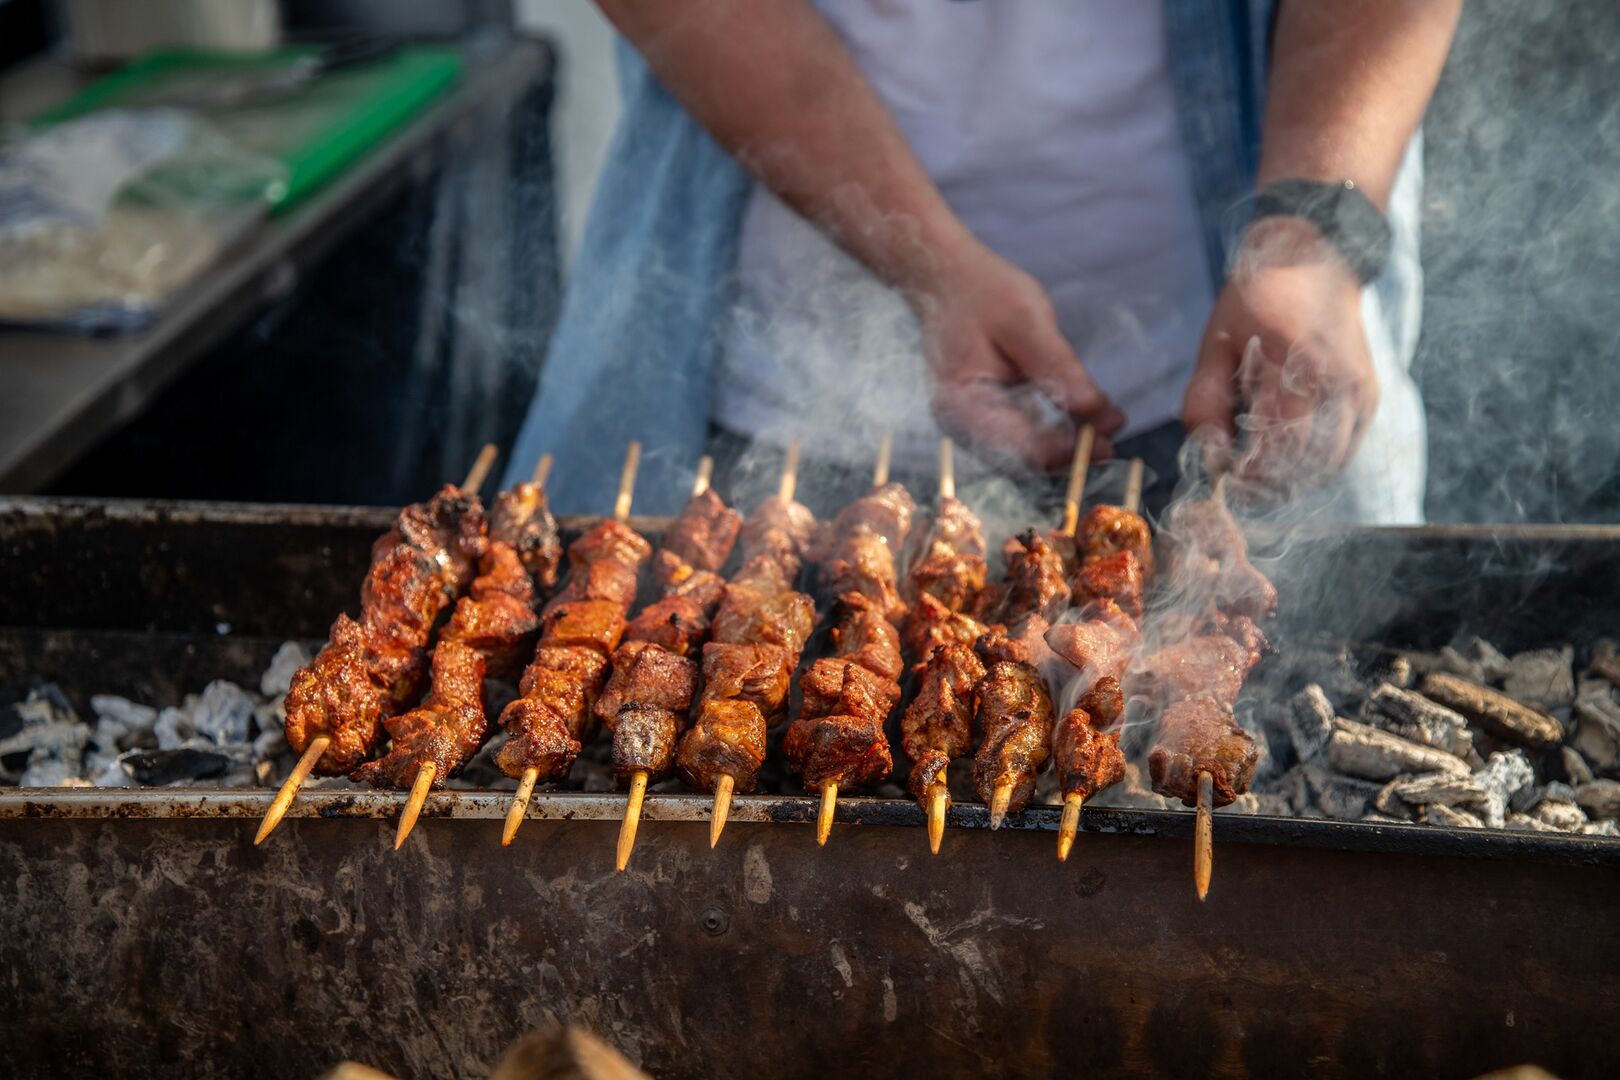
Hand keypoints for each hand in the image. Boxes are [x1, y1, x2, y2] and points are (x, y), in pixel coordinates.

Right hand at [910, 239, 1125, 469]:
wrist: (945, 279)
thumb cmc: (980, 292)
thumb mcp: (1026, 321)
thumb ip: (1057, 367)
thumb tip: (1093, 410)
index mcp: (963, 407)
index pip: (1022, 447)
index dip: (1068, 449)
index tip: (1108, 442)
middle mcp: (964, 426)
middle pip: (1026, 457)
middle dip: (1074, 447)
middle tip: (1115, 424)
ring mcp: (973, 424)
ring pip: (1029, 449)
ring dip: (1070, 438)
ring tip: (1111, 418)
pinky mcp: (986, 414)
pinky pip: (1024, 433)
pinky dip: (1056, 426)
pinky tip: (1086, 413)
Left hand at [1182, 217, 1378, 496]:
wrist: (1317, 254)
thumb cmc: (1257, 297)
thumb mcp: (1216, 343)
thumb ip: (1205, 402)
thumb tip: (1210, 456)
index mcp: (1297, 364)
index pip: (1278, 449)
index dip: (1248, 476)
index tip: (1223, 474)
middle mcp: (1340, 382)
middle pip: (1308, 469)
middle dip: (1269, 485)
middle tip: (1238, 479)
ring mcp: (1361, 391)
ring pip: (1330, 467)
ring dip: (1293, 479)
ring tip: (1259, 465)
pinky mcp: (1370, 396)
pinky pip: (1344, 450)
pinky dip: (1315, 462)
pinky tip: (1285, 447)